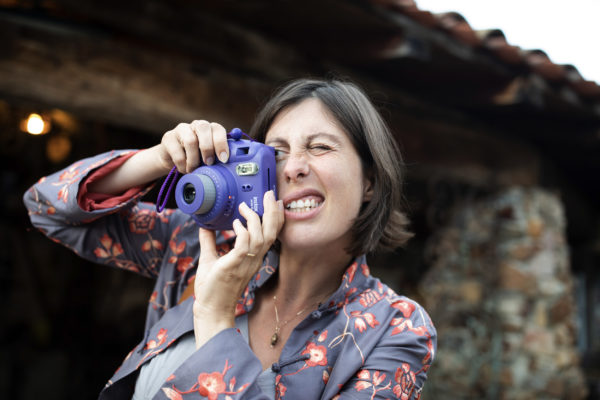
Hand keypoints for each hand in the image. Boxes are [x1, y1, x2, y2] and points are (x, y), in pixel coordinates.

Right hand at [157, 120, 228, 173]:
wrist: (173, 161)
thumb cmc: (196, 159)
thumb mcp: (209, 158)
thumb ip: (217, 157)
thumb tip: (228, 163)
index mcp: (210, 129)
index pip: (218, 129)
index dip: (221, 143)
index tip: (223, 159)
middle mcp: (196, 125)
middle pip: (203, 128)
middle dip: (208, 147)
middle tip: (208, 163)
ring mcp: (181, 129)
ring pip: (190, 140)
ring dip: (194, 159)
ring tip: (194, 170)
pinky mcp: (168, 137)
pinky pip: (177, 151)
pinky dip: (182, 164)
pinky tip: (184, 169)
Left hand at [192, 190, 283, 347]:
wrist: (211, 309)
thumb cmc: (213, 288)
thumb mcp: (211, 258)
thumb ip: (210, 241)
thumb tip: (205, 225)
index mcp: (252, 257)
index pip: (270, 234)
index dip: (275, 217)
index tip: (273, 201)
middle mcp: (253, 260)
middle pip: (271, 233)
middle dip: (273, 212)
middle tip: (269, 195)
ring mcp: (246, 263)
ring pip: (261, 237)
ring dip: (255, 219)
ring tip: (244, 206)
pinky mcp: (234, 266)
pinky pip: (245, 246)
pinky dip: (242, 232)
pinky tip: (235, 223)